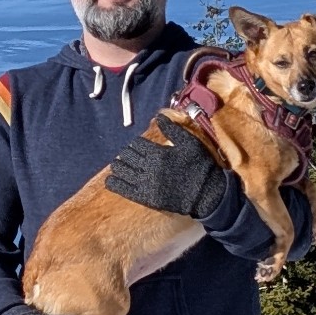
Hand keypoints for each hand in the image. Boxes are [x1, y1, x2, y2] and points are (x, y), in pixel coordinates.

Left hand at [104, 121, 227, 218]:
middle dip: (125, 154)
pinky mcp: (145, 198)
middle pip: (127, 156)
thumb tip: (158, 116)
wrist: (206, 194)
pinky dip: (114, 184)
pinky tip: (110, 181)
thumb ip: (172, 129)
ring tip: (117, 166)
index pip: (136, 144)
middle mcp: (148, 166)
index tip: (137, 147)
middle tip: (127, 156)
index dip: (135, 144)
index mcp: (158, 152)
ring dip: (118, 167)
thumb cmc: (199, 166)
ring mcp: (145, 183)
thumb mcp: (189, 142)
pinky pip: (123, 189)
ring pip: (122, 171)